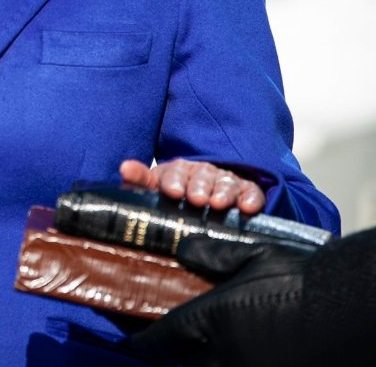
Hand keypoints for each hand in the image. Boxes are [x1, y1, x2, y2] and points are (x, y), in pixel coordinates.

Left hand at [120, 158, 265, 213]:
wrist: (206, 198)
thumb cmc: (175, 194)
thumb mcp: (155, 187)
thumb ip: (139, 180)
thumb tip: (124, 168)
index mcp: (179, 170)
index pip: (175, 172)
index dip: (173, 181)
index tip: (172, 191)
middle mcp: (203, 173)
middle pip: (202, 177)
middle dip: (199, 187)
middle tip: (197, 199)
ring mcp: (226, 181)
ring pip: (226, 184)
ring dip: (223, 193)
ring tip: (218, 204)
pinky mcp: (247, 191)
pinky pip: (251, 192)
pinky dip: (250, 198)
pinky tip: (248, 208)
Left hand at [128, 235, 313, 366]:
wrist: (360, 311)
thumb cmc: (306, 282)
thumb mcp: (254, 255)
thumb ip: (211, 255)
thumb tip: (183, 251)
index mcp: (211, 322)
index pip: (158, 339)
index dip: (142, 336)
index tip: (134, 330)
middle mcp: (224, 357)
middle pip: (183, 360)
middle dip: (177, 346)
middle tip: (176, 329)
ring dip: (206, 356)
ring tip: (212, 337)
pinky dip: (233, 361)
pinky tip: (243, 346)